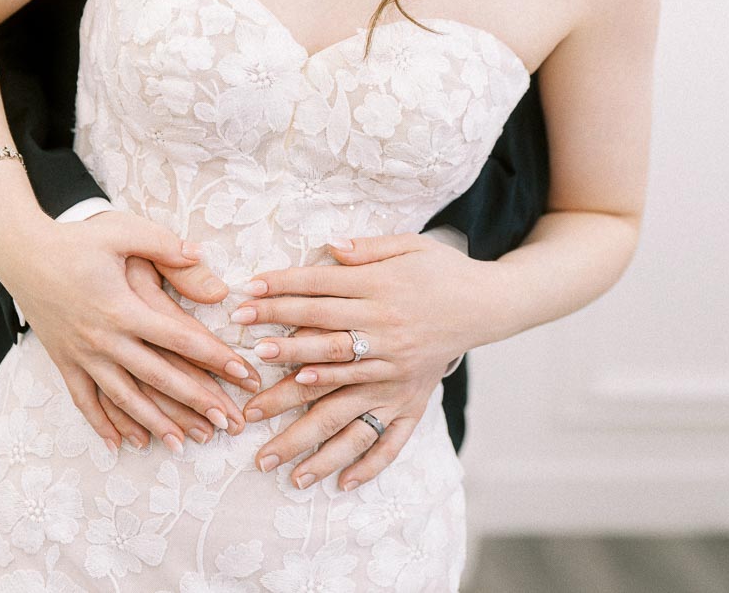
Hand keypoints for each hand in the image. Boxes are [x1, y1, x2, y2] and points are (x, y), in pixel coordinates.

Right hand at [2, 211, 260, 454]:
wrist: (22, 254)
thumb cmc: (77, 239)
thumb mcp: (122, 231)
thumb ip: (163, 245)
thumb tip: (201, 255)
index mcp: (123, 308)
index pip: (179, 338)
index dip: (214, 356)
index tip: (242, 373)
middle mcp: (104, 338)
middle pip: (158, 377)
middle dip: (195, 400)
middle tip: (227, 422)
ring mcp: (82, 354)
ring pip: (124, 398)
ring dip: (154, 422)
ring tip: (182, 444)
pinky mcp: (64, 361)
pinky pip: (85, 400)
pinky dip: (103, 424)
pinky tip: (122, 444)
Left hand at [235, 233, 492, 490]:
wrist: (488, 302)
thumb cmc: (441, 270)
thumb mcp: (407, 245)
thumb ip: (366, 248)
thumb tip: (329, 246)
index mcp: (378, 292)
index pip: (317, 296)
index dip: (277, 299)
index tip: (242, 307)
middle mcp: (383, 336)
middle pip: (319, 354)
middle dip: (276, 372)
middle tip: (240, 387)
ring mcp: (395, 375)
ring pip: (343, 408)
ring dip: (304, 432)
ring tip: (268, 454)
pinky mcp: (412, 400)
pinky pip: (388, 438)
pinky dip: (365, 462)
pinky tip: (336, 482)